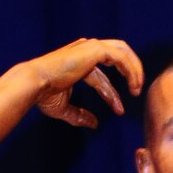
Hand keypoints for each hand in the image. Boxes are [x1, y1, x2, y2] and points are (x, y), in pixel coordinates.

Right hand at [27, 37, 143, 128]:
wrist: (35, 84)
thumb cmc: (43, 95)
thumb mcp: (64, 108)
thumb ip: (79, 115)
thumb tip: (94, 125)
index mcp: (78, 62)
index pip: (101, 78)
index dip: (111, 95)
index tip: (119, 111)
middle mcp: (85, 51)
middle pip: (116, 56)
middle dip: (129, 71)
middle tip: (136, 91)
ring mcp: (89, 47)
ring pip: (122, 51)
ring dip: (134, 69)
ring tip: (138, 89)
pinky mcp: (94, 50)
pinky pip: (120, 57)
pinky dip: (131, 69)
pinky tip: (134, 84)